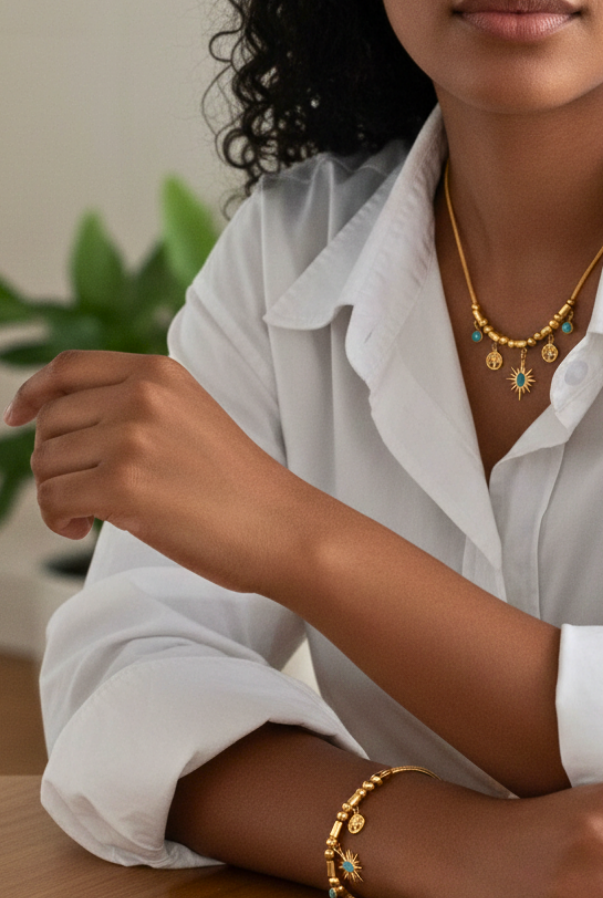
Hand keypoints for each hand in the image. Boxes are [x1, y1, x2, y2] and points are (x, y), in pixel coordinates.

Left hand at [3, 350, 320, 593]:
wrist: (281, 526)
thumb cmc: (240, 487)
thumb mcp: (190, 419)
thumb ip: (135, 407)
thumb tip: (59, 424)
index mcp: (160, 374)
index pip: (69, 369)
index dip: (32, 392)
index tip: (17, 417)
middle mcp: (141, 396)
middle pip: (51, 421)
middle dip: (55, 460)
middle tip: (81, 491)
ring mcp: (130, 438)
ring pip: (46, 462)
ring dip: (57, 493)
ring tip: (88, 514)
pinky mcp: (122, 485)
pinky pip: (53, 499)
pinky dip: (58, 519)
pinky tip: (83, 528)